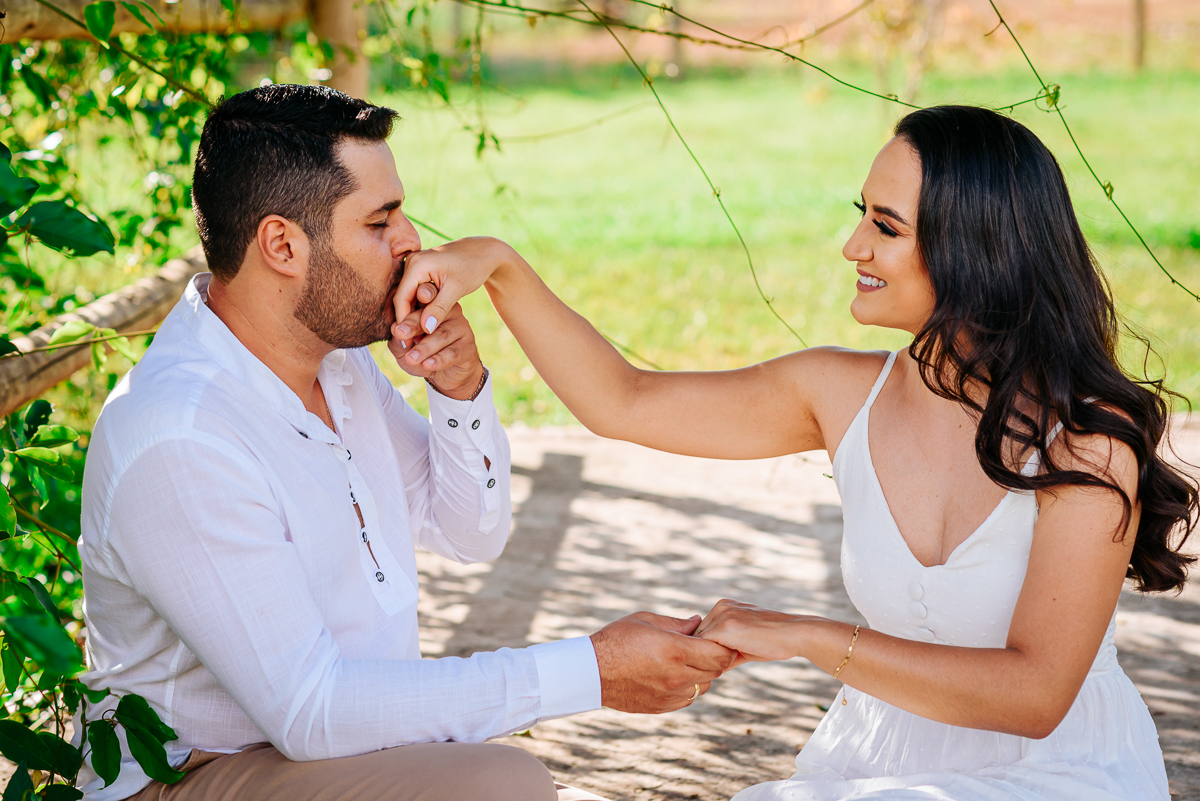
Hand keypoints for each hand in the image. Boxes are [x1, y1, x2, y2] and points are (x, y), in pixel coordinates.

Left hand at [387, 297, 482, 399]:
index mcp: (430, 305)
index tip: (398, 315)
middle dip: (414, 325)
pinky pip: (453, 352)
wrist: (447, 375)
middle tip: (401, 334)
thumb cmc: (423, 355)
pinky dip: (439, 359)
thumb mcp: (404, 350)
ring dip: (425, 347)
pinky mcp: (469, 346)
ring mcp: (461, 327)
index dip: (409, 305)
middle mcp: (449, 311)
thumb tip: (395, 329)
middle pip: (432, 314)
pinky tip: (427, 365)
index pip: (421, 299)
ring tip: (411, 358)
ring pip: (442, 334)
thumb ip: (398, 341)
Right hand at [392, 237, 518, 335]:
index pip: (401, 298)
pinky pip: (415, 292)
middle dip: (406, 320)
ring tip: (417, 338)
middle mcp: (412, 262)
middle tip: (411, 344)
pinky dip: (419, 307)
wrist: (484, 252)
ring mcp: (415, 264)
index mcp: (417, 264)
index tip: (408, 342)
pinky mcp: (421, 269)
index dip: (403, 321)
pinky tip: (424, 324)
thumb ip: (439, 309)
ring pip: (408, 296)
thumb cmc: (472, 268)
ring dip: (412, 315)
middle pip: (402, 297)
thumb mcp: (456, 290)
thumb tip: (425, 329)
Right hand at [590, 611, 737, 713]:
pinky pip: (688, 698)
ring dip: (701, 673)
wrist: (592, 671)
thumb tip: (698, 622)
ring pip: (704, 686)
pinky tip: (671, 674)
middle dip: (713, 657)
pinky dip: (687, 687)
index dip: (722, 645)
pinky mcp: (662, 706)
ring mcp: (670, 695)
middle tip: (700, 647)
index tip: (715, 638)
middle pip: (716, 671)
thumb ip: (677, 623)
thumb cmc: (616, 640)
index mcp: (675, 651)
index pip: (719, 654)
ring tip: (683, 660)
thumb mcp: (646, 620)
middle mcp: (676, 676)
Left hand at [695, 599, 826, 662]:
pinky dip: (715, 660)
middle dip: (708, 654)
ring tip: (738, 656)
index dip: (709, 650)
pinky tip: (737, 658)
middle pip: (699, 639)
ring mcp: (721, 616)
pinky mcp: (724, 628)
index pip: (703, 632)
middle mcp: (720, 607)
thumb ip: (724, 651)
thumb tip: (707, 670)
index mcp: (724, 606)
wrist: (794, 634)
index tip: (722, 658)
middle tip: (732, 659)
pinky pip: (706, 650)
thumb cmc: (772, 641)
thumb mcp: (744, 642)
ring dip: (712, 658)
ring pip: (701, 646)